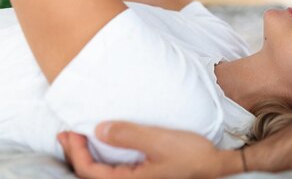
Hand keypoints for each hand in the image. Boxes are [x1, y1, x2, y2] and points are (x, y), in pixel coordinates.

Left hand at [58, 122, 241, 178]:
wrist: (214, 165)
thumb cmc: (190, 155)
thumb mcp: (160, 141)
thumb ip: (129, 136)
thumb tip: (98, 130)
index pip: (90, 171)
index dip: (76, 152)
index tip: (70, 131)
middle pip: (91, 173)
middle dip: (75, 153)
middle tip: (64, 133)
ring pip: (101, 171)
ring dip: (87, 154)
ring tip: (77, 138)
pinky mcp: (143, 174)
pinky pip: (113, 168)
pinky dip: (102, 155)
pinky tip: (103, 144)